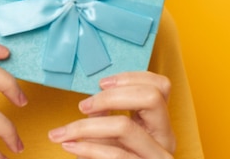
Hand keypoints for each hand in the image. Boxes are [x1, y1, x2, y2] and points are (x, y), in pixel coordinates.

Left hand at [48, 71, 175, 158]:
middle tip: (83, 105)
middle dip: (111, 97)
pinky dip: (87, 149)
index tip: (101, 83)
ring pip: (125, 127)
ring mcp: (155, 157)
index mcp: (159, 123)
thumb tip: (91, 99)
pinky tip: (70, 146)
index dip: (131, 78)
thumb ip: (109, 114)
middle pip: (151, 98)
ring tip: (64, 132)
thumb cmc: (113, 158)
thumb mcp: (115, 134)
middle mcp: (166, 139)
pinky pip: (115, 155)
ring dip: (87, 127)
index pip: (161, 86)